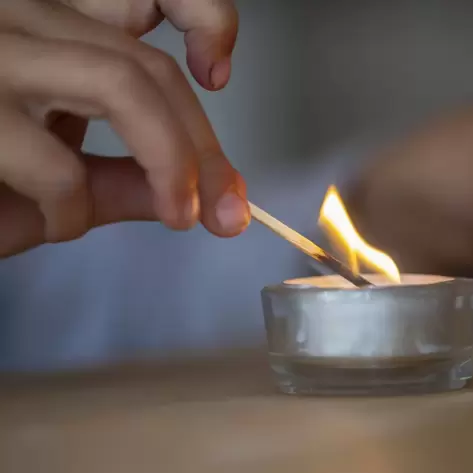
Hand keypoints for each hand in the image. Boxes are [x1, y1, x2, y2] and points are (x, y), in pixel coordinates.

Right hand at [0, 0, 248, 258]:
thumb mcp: (53, 180)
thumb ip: (119, 180)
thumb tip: (190, 196)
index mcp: (49, 30)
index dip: (203, 16)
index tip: (218, 71)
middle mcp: (18, 19)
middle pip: (148, 65)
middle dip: (203, 146)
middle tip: (225, 210)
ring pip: (123, 85)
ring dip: (171, 164)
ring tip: (181, 216)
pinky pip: (56, 161)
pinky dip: (74, 210)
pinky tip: (56, 224)